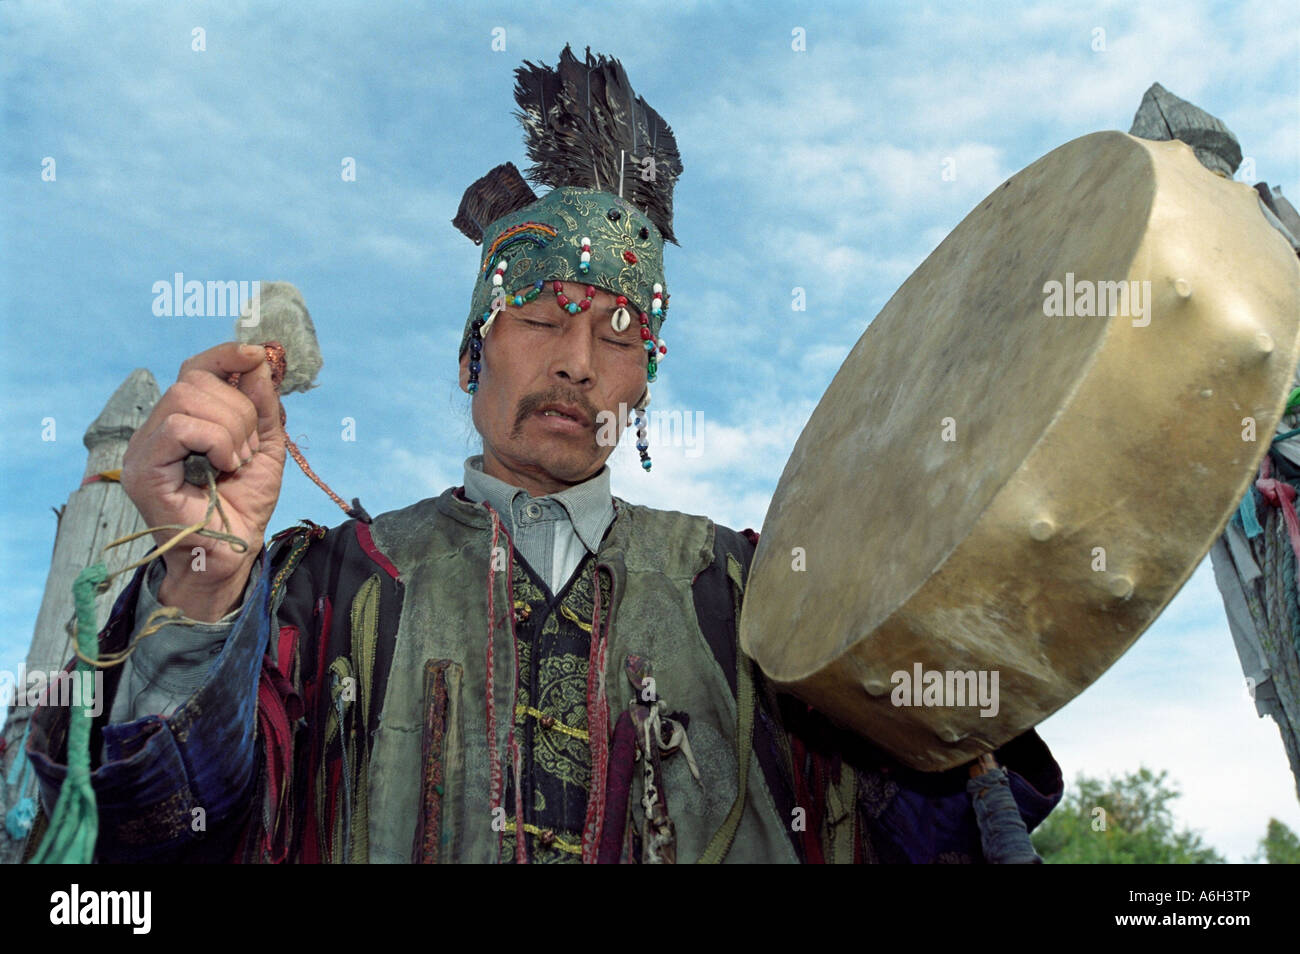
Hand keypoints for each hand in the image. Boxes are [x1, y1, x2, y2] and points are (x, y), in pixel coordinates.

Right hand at [121, 342, 286, 617]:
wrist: (233, 553)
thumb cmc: (243, 505)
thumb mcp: (264, 446)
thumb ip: (260, 404)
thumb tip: (258, 358)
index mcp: (181, 422)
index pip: (194, 370)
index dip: (224, 355)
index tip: (257, 354)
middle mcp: (155, 431)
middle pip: (193, 381)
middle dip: (237, 408)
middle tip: (247, 449)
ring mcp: (143, 449)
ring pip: (185, 398)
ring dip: (228, 426)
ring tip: (237, 461)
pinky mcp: (143, 469)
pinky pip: (178, 427)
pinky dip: (214, 440)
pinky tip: (224, 465)